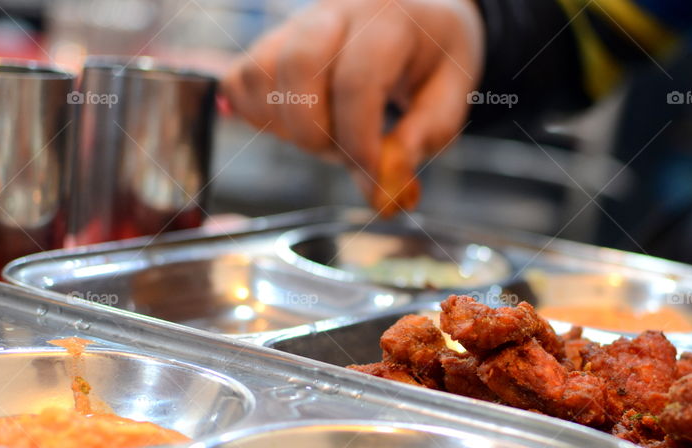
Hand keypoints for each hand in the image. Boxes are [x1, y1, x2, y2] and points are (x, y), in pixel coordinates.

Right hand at [222, 0, 483, 212]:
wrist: (420, 15)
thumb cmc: (435, 59)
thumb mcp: (451, 96)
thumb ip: (423, 138)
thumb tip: (389, 186)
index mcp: (388, 20)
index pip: (357, 81)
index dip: (357, 141)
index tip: (369, 178)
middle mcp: (336, 11)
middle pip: (297, 66)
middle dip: (314, 132)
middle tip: (343, 156)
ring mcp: (298, 23)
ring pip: (260, 74)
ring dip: (285, 126)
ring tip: (326, 136)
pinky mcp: (272, 40)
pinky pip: (241, 79)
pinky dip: (257, 115)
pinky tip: (295, 126)